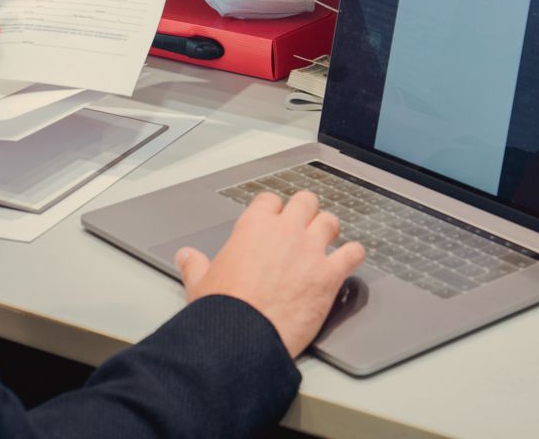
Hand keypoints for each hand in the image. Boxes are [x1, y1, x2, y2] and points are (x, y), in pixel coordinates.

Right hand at [177, 190, 365, 356]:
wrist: (242, 337)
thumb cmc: (222, 310)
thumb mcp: (199, 282)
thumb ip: (195, 265)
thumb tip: (185, 257)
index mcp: (254, 227)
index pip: (270, 201)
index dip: (274, 210)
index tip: (274, 220)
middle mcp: (286, 231)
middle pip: (306, 201)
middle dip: (306, 212)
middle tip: (304, 226)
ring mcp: (310, 250)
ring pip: (330, 221)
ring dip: (329, 230)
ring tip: (327, 240)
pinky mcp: (329, 275)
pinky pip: (352, 253)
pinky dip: (353, 255)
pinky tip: (350, 259)